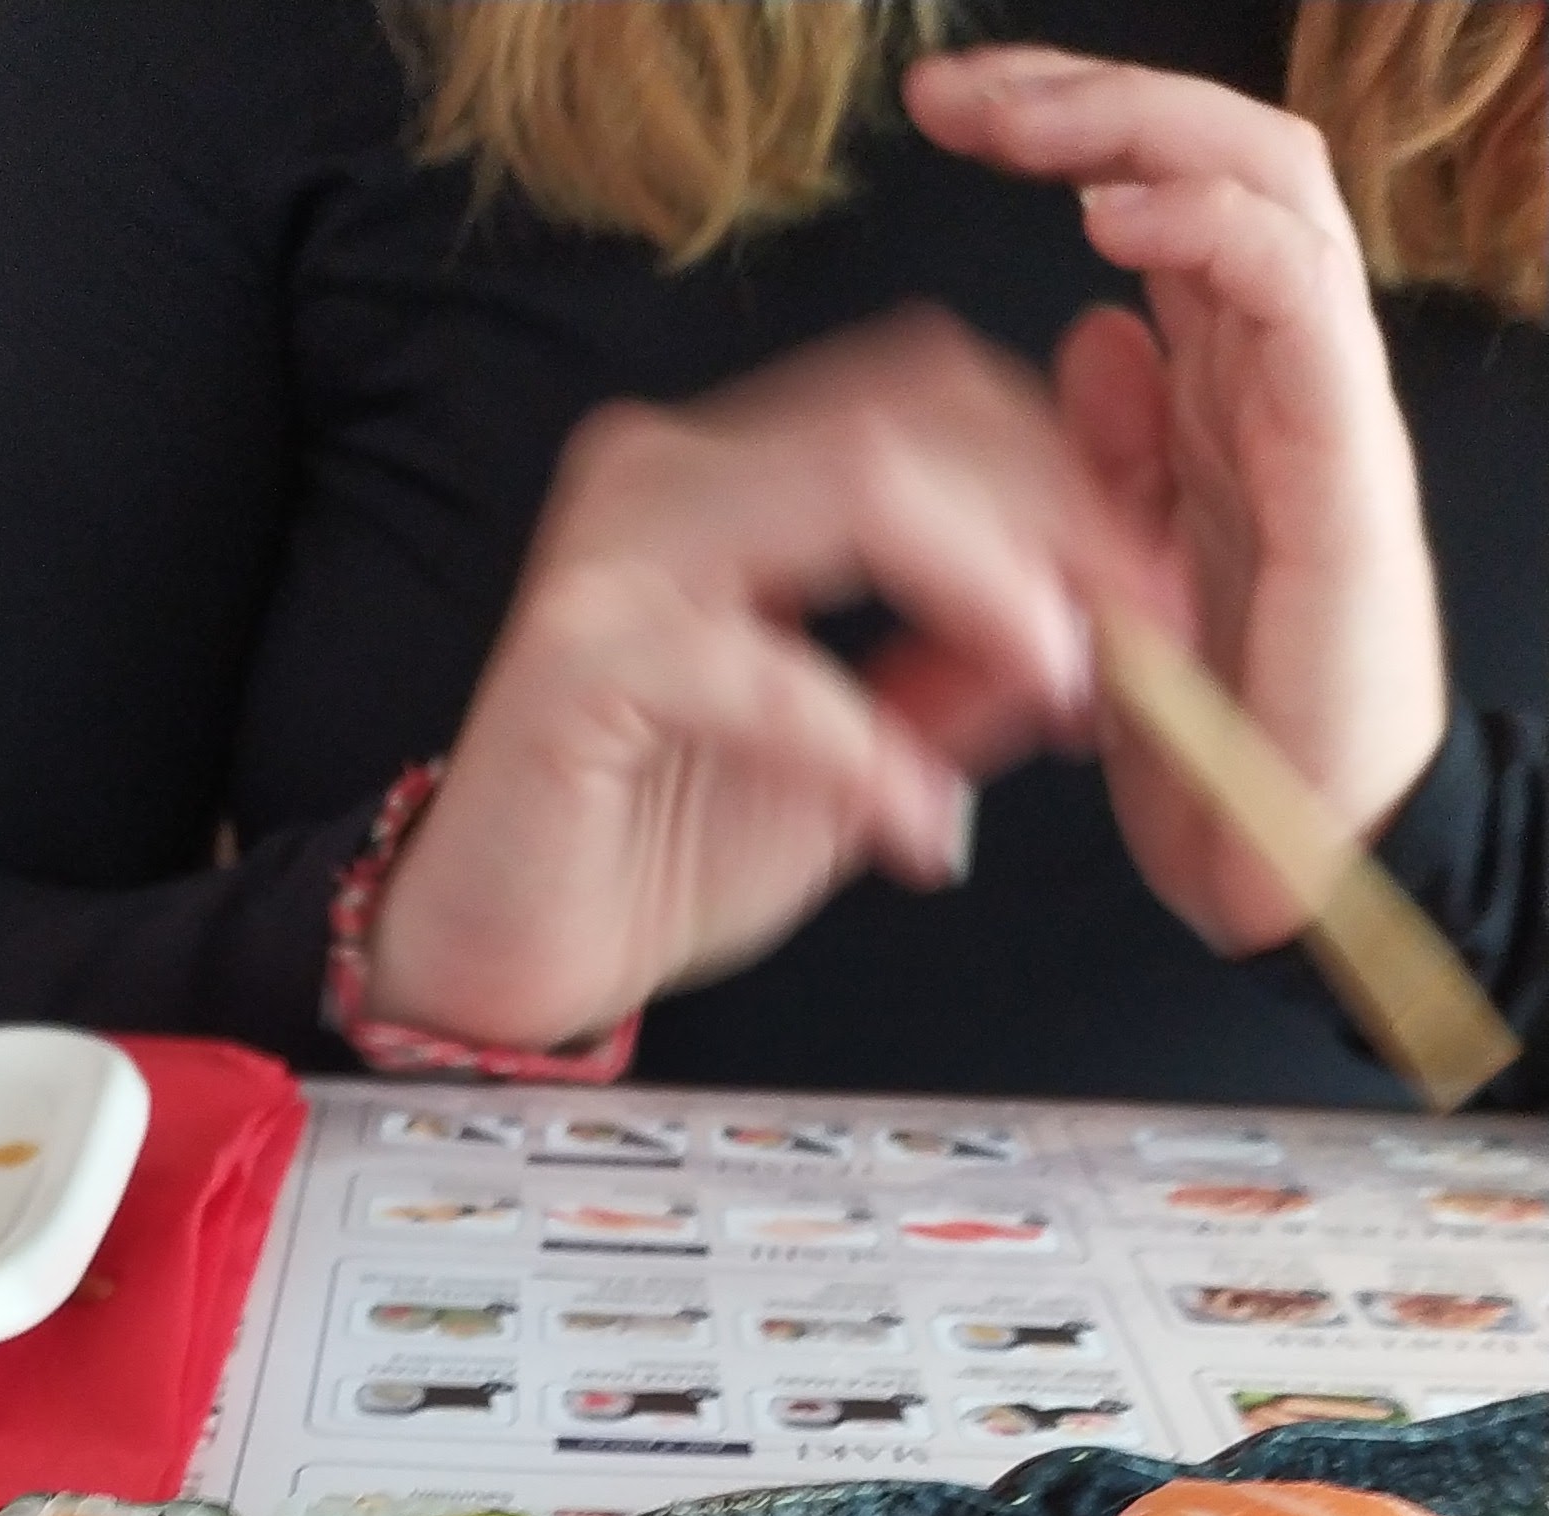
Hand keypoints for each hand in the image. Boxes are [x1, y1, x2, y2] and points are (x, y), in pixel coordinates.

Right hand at [365, 309, 1161, 1051]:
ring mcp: (617, 551)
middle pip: (912, 413)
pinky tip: (925, 832)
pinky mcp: (583, 657)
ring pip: (859, 485)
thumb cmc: (658, 853)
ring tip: (1064, 690)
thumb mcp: (864, 760)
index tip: (1159, 589)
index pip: (931, 400)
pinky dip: (873, 751)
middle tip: (1147, 630)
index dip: (1070, 475)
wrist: (512, 959)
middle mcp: (668, 475)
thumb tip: (1103, 624)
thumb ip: (963, 680)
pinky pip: (771, 669)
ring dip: (995, 585)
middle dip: (1061, 515)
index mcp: (734, 477)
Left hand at [906, 43, 1446, 951]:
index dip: (1060, 129)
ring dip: (1139, 128)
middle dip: (1081, 94)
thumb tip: (1088, 337)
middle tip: (954, 92)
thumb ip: (1111, 461)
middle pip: (1213, 150)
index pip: (1160, 191)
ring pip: (1269, 180)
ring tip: (1024, 123)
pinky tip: (1112, 215)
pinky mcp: (1344, 457)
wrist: (1293, 865)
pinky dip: (1207, 230)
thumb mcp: (1119, 581)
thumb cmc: (1216, 743)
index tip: (939, 111)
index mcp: (1224, 388)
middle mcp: (1282, 371)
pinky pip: (1296, 293)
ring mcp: (1321, 402)